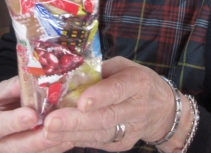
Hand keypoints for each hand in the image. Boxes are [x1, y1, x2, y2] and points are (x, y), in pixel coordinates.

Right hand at [0, 76, 73, 152]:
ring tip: (70, 132)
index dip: (14, 122)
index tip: (32, 115)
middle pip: (15, 147)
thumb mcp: (1, 92)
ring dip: (52, 144)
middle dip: (38, 139)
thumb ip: (14, 87)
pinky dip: (55, 149)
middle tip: (56, 126)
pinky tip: (69, 139)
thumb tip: (33, 79)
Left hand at [42, 57, 180, 150]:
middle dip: (75, 121)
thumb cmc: (136, 80)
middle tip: (50, 122)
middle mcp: (136, 107)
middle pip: (105, 117)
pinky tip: (55, 139)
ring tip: (46, 133)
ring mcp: (130, 129)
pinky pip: (96, 143)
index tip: (81, 102)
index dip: (100, 96)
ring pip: (99, 134)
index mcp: (137, 82)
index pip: (118, 89)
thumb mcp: (122, 66)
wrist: (163, 109)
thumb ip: (98, 70)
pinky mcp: (122, 144)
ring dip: (70, 134)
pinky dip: (75, 140)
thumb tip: (66, 72)